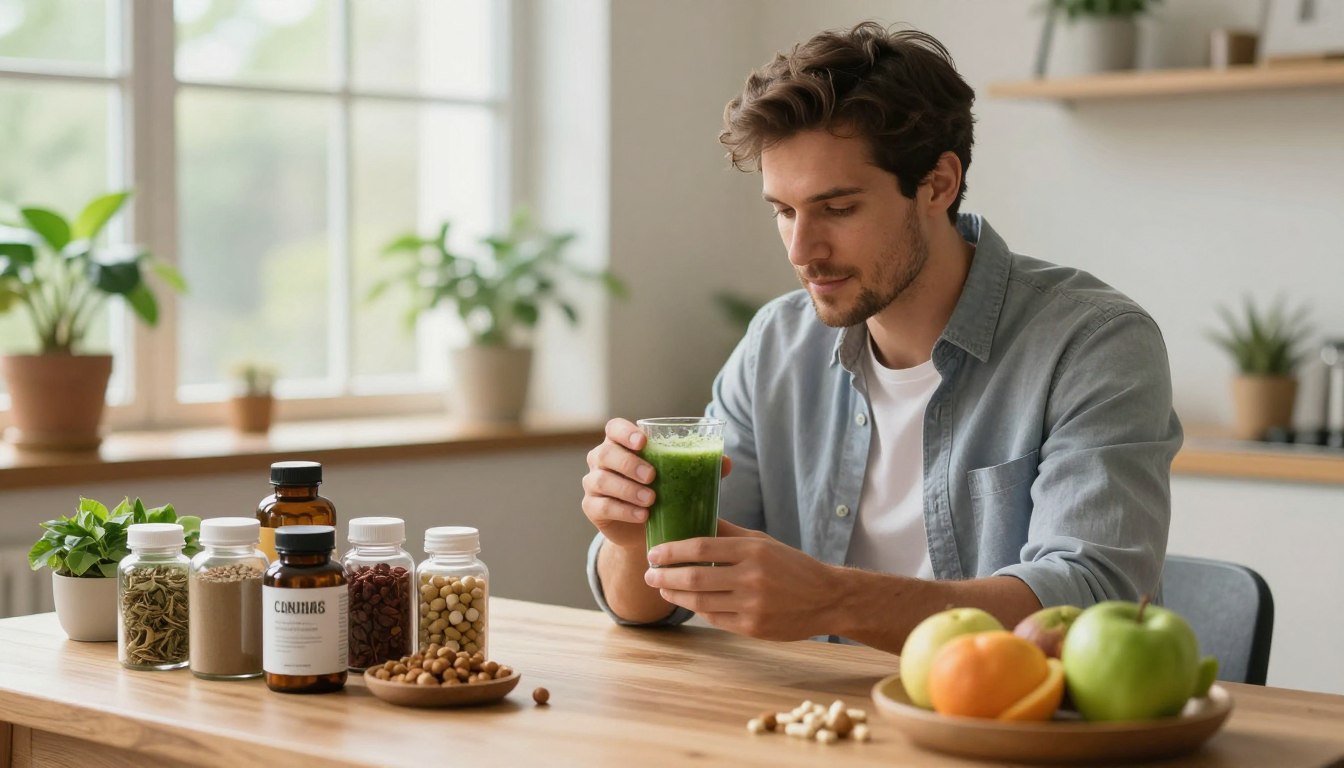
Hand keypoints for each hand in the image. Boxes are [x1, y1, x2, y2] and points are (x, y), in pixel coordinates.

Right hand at [581, 418, 732, 550]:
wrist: (644, 528)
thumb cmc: (662, 491)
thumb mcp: (680, 477)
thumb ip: (700, 466)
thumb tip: (726, 461)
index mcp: (621, 444)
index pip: (613, 428)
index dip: (624, 432)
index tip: (643, 442)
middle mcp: (602, 459)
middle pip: (605, 453)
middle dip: (629, 464)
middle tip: (652, 476)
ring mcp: (594, 483)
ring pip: (602, 480)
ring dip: (628, 490)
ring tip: (652, 500)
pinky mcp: (592, 507)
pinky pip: (602, 506)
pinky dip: (623, 510)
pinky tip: (642, 516)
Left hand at [643, 520, 837, 640]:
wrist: (826, 598)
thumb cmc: (792, 565)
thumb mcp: (762, 542)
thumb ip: (728, 532)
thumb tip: (695, 518)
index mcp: (752, 550)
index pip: (701, 547)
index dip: (672, 551)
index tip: (653, 553)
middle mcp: (751, 577)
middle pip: (695, 577)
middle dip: (665, 576)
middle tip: (649, 573)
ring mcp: (752, 605)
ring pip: (700, 602)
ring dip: (675, 595)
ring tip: (662, 588)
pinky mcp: (752, 628)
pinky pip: (714, 618)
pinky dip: (697, 609)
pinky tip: (688, 601)